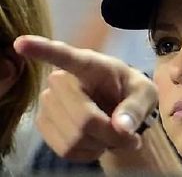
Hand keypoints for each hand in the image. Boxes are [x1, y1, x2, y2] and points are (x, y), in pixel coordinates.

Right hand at [14, 35, 157, 161]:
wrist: (118, 109)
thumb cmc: (131, 93)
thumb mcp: (146, 94)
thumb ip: (137, 108)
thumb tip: (122, 126)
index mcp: (89, 64)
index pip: (64, 56)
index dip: (42, 50)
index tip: (21, 43)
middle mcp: (62, 80)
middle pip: (85, 119)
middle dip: (112, 134)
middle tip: (129, 135)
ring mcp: (48, 102)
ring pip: (75, 139)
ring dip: (101, 144)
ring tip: (113, 134)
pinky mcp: (44, 123)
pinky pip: (67, 150)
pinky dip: (88, 153)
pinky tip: (97, 140)